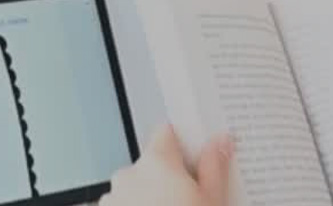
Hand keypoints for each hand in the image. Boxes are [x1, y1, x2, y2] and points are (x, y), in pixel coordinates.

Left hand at [98, 126, 233, 205]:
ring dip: (151, 200)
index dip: (183, 141)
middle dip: (169, 179)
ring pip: (137, 190)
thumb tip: (220, 142)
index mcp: (157, 164)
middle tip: (192, 201)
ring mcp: (112, 199)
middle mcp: (128, 176)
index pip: (167, 132)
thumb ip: (214, 166)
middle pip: (152, 165)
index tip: (196, 153)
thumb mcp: (213, 201)